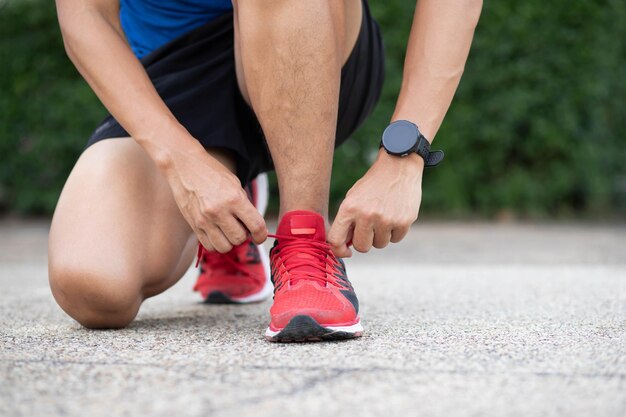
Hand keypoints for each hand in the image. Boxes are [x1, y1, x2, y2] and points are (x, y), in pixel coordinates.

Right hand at [158, 137, 266, 252]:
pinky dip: (216, 243)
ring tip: (228, 230)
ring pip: (224, 247)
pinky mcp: (194, 225)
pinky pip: (209, 246)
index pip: (256, 226)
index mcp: (234, 198)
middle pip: (239, 239)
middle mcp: (219, 211)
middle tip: (240, 227)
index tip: (260, 236)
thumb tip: (254, 228)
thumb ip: (245, 206)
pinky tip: (217, 233)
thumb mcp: (235, 184)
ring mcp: (205, 220)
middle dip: (243, 236)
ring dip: (229, 242)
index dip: (261, 235)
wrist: (184, 166)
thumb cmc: (213, 173)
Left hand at [328, 149, 422, 256]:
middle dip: (364, 241)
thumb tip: (346, 247)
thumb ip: (347, 221)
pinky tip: (395, 215)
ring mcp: (386, 220)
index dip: (339, 250)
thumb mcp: (353, 198)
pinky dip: (395, 232)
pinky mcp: (403, 222)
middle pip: (362, 247)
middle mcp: (366, 215)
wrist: (398, 167)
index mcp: (349, 208)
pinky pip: (395, 239)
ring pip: (380, 244)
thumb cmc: (372, 185)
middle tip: (369, 227)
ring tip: (383, 216)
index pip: (336, 240)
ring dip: (381, 235)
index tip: (347, 250)